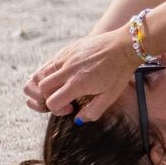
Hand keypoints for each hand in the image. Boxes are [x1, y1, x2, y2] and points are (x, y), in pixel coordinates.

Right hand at [24, 29, 139, 121]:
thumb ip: (92, 112)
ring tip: (60, 88)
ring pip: (40, 75)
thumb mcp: (110, 96)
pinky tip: (63, 76)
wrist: (124, 45)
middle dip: (48, 98)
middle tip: (63, 99)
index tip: (71, 108)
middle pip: (42, 89)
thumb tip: (77, 119)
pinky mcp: (67, 50)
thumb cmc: (119, 72)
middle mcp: (68, 70)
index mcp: (77, 83)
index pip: (52, 102)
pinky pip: (49, 63)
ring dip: (46, 85)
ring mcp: (66, 58)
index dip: (58, 110)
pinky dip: (50, 73)